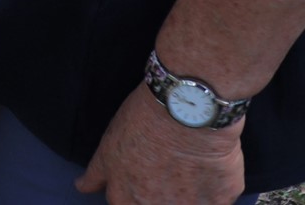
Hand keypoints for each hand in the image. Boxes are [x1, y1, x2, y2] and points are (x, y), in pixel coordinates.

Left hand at [77, 83, 246, 204]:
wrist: (188, 108)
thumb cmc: (142, 122)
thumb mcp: (108, 146)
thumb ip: (96, 175)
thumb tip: (81, 188)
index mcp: (126, 201)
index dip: (134, 197)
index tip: (145, 180)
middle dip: (162, 198)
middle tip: (167, 174)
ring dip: (187, 197)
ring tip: (187, 171)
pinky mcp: (222, 201)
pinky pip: (218, 202)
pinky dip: (215, 191)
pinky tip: (210, 168)